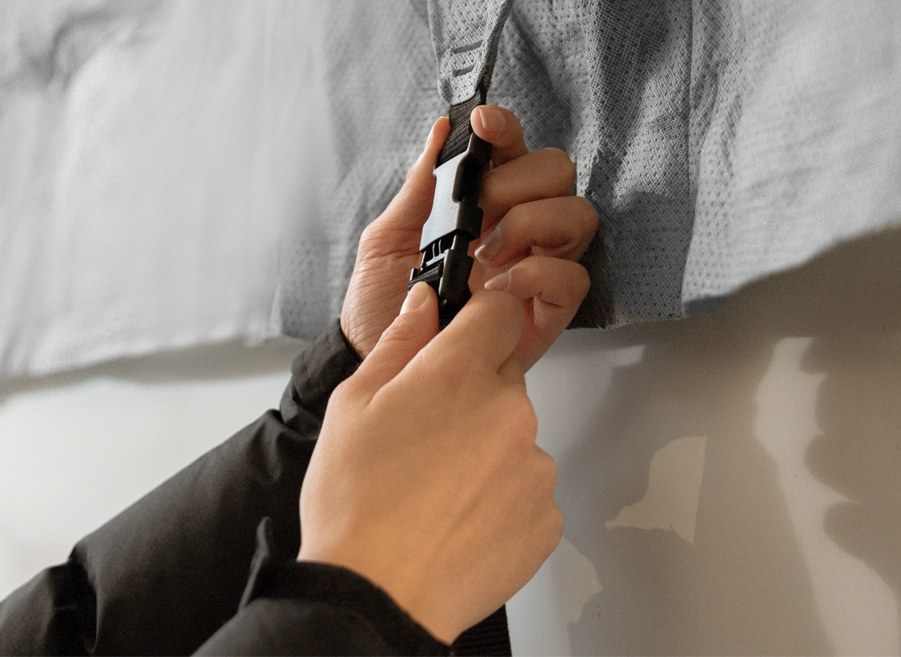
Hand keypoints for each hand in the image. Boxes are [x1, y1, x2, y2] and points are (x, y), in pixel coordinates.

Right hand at [300, 282, 562, 641]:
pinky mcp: (547, 516)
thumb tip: (424, 306)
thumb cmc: (356, 504)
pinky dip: (500, 497)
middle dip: (472, 394)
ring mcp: (535, 467)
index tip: (467, 334)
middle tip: (426, 433)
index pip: (502, 310)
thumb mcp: (353, 404)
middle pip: (505, 378)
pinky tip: (456, 515)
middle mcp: (509, 412)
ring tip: (436, 486)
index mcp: (459, 374)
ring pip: (516, 437)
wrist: (379, 595)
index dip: (482, 318)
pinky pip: (527, 489)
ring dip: (487, 449)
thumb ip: (398, 343)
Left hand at [340, 107, 597, 369]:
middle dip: (519, 180)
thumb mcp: (386, 240)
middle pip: (557, 174)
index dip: (506, 130)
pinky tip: (500, 286)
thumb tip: (439, 133)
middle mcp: (517, 230)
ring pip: (577, 218)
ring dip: (533, 223)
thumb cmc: (381, 303)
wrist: (377, 359)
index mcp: (481, 204)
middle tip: (480, 209)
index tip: (483, 126)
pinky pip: (573, 279)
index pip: (513, 151)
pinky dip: (541, 273)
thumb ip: (418, 189)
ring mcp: (535, 269)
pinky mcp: (545, 314)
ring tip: (486, 251)